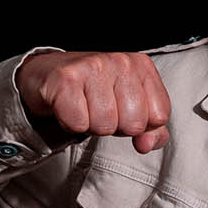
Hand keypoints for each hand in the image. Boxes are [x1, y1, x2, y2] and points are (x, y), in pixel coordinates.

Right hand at [14, 50, 170, 152]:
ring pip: (105, 126)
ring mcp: (93, 67)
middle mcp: (121, 62)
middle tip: (100, 110)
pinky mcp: (65, 79)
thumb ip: (151, 130)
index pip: (159, 116)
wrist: (47, 75)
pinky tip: (68, 107)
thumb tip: (146, 145)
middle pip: (134, 124)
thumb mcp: (132, 108)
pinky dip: (71, 124)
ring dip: (92, 126)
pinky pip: (78, 123)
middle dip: (116, 127)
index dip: (140, 125)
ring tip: (84, 108)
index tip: (122, 111)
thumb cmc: (96, 93)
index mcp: (143, 67)